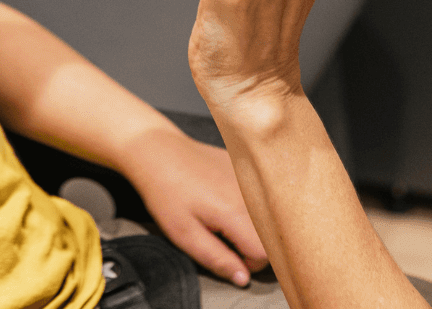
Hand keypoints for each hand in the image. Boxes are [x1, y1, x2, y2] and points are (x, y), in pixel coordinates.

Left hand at [119, 125, 268, 285]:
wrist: (161, 152)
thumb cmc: (167, 194)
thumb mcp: (185, 234)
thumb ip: (217, 259)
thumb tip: (243, 279)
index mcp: (235, 213)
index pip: (264, 254)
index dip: (247, 262)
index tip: (228, 253)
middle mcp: (251, 194)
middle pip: (271, 235)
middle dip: (252, 243)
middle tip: (224, 236)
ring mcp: (252, 178)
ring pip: (267, 216)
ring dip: (252, 224)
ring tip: (223, 215)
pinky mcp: (248, 168)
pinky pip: (261, 196)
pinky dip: (250, 204)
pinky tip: (225, 196)